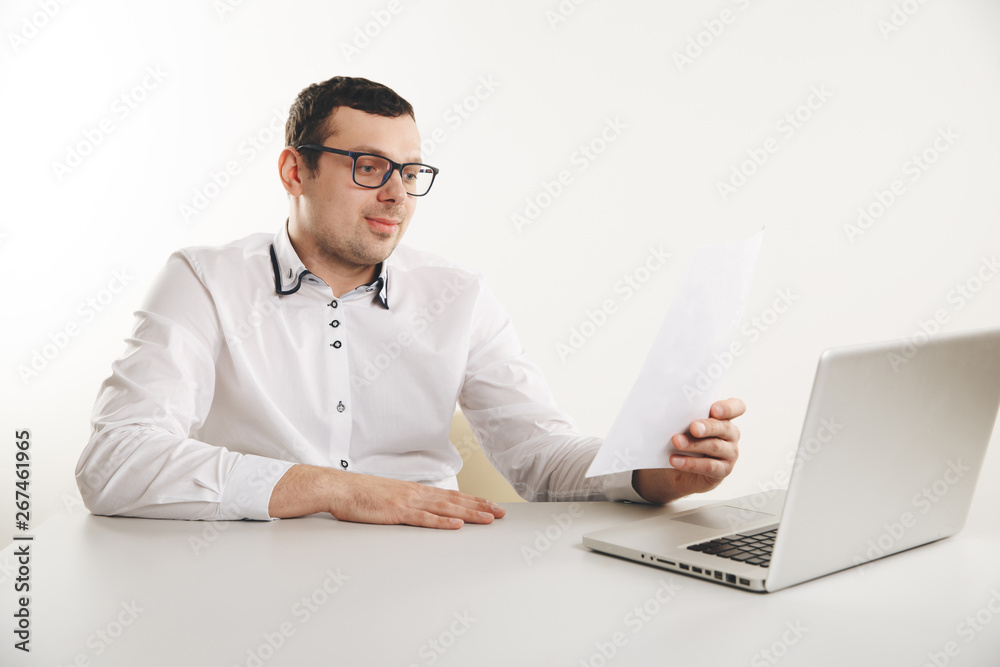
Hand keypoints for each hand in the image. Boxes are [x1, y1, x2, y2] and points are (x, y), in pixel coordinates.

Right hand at [269, 464, 505, 528]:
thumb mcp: (388, 495)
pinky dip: (442, 522)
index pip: (451, 495)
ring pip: (446, 509)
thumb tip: (419, 508)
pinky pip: (424, 519)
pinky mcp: (397, 513)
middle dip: (480, 507)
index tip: (490, 505)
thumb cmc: (360, 494)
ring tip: (489, 518)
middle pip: (455, 501)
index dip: (473, 500)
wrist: (339, 488)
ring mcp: (408, 502)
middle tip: (501, 513)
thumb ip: (405, 501)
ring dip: (470, 514)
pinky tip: (457, 525)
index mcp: (415, 490)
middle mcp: (416, 494)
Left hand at [631, 397, 745, 503]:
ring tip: (676, 442)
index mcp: (724, 417)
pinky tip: (675, 460)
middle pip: (724, 427)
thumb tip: (668, 410)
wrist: (678, 467)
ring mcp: (730, 453)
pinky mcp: (723, 470)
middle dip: (707, 427)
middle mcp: (730, 434)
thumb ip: (685, 416)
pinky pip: (708, 466)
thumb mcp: (684, 425)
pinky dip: (691, 463)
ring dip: (694, 445)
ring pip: (714, 446)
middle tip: (693, 427)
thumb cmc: (684, 439)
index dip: (728, 408)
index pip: (737, 407)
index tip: (714, 409)